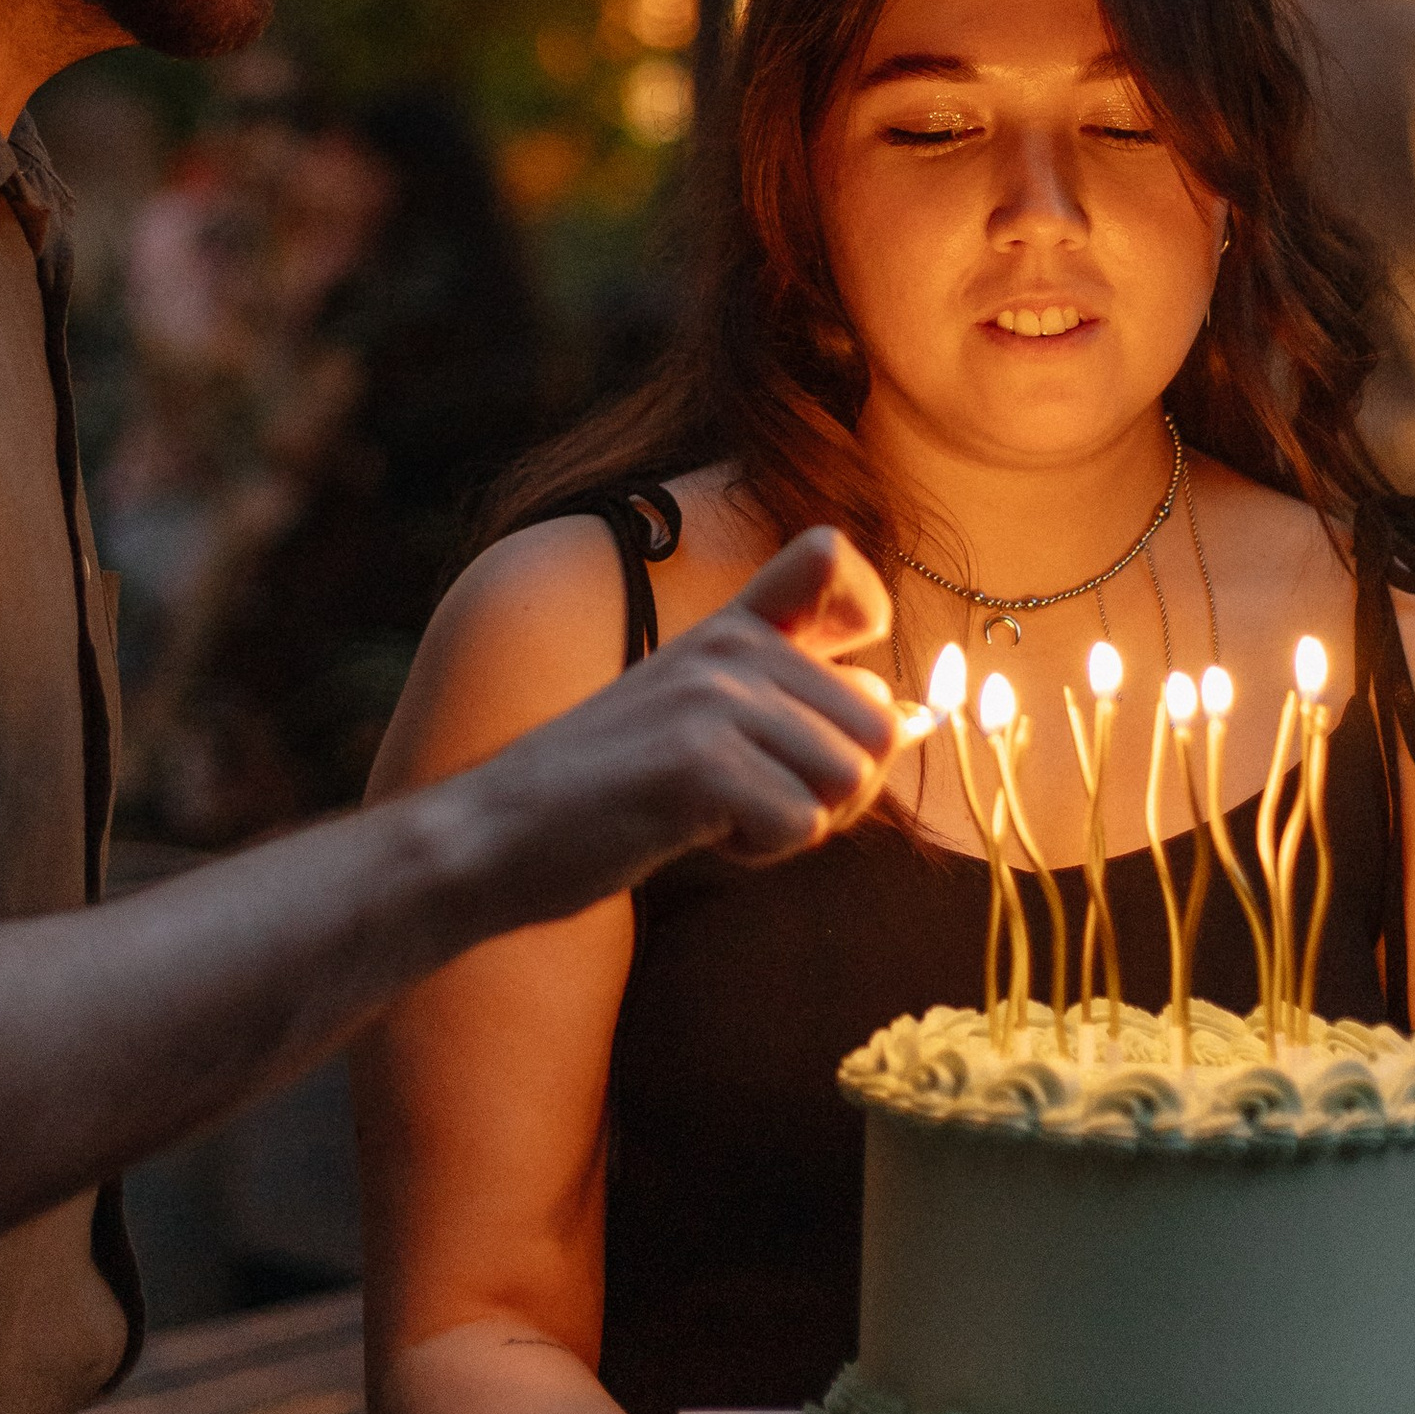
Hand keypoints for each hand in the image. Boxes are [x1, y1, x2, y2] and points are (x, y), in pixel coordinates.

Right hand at [449, 529, 899, 925]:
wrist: (499, 834)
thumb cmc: (609, 790)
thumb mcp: (701, 715)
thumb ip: (799, 698)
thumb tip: (915, 716)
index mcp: (730, 626)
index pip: (835, 561)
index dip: (865, 617)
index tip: (827, 672)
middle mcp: (728, 644)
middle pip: (874, 725)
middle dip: (830, 785)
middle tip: (747, 796)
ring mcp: (714, 698)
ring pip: (847, 782)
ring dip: (793, 824)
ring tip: (712, 813)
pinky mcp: (700, 762)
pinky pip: (801, 825)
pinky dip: (759, 852)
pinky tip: (692, 832)